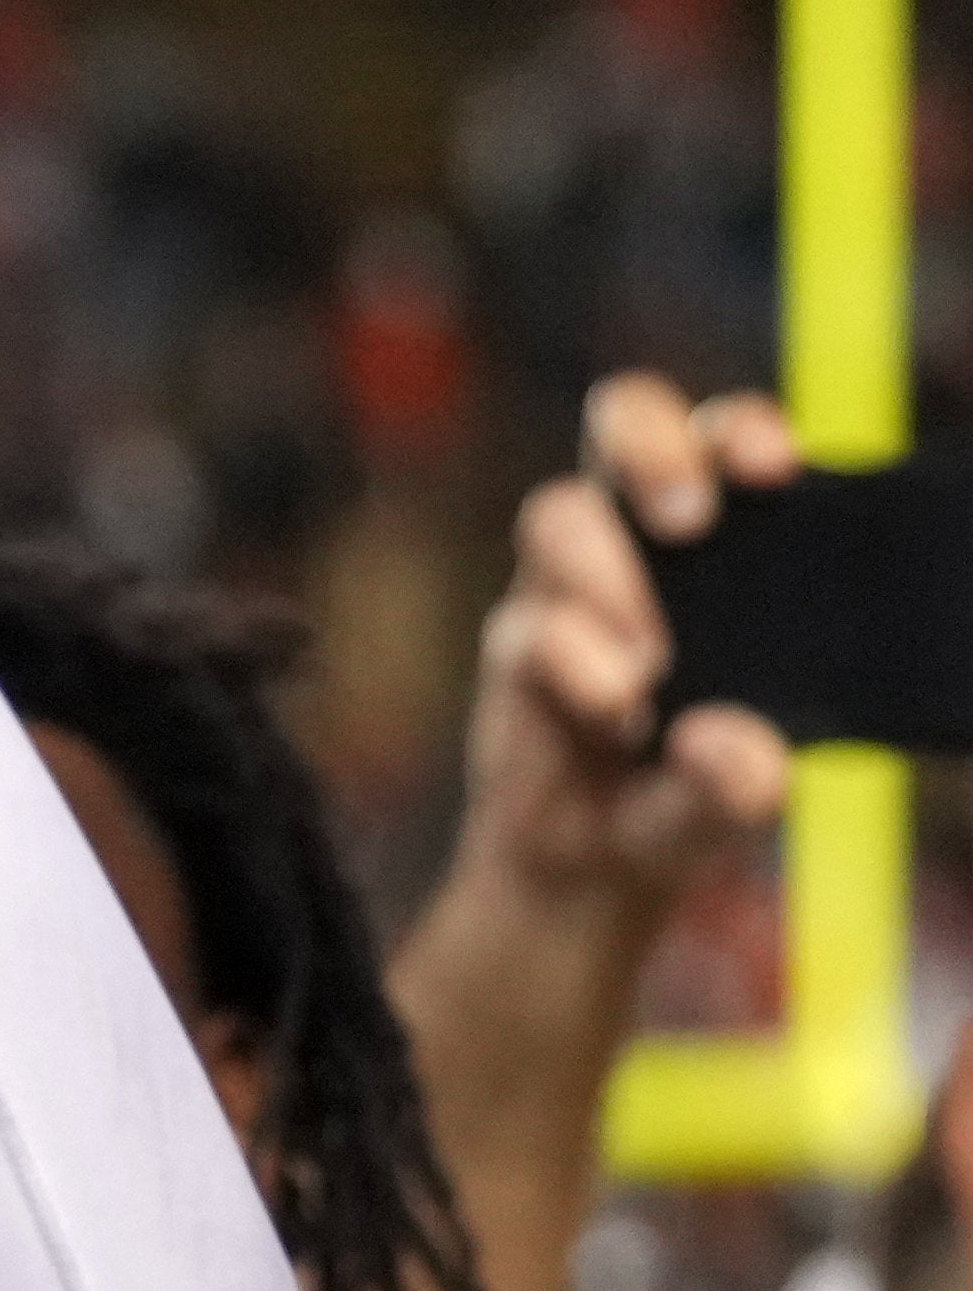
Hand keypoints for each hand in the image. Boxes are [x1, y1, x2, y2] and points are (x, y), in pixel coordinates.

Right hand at [447, 373, 796, 933]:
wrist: (584, 872)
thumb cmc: (680, 800)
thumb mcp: (734, 799)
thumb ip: (742, 780)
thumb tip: (732, 746)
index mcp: (719, 545)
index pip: (722, 439)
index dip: (742, 430)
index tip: (776, 472)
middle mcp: (634, 545)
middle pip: (621, 418)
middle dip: (651, 445)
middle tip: (690, 520)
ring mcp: (564, 590)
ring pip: (557, 511)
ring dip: (605, 571)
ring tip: (648, 662)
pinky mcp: (514, 647)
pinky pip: (526, 626)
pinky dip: (575, 663)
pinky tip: (613, 713)